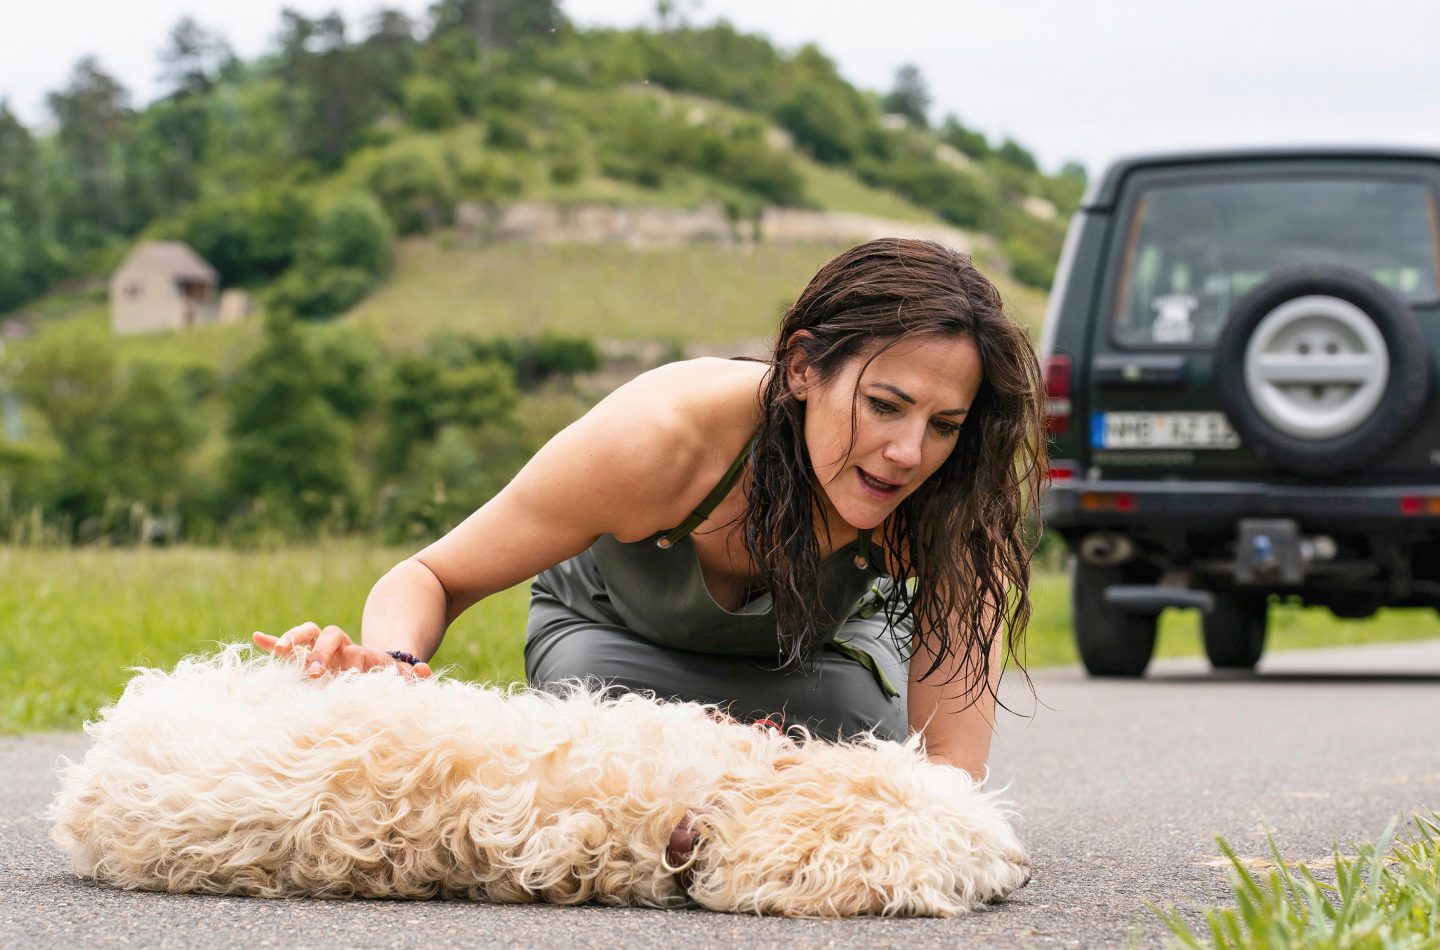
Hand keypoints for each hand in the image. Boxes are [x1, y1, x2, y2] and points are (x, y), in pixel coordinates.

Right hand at [252, 622, 432, 679]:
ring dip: (293, 640)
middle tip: (315, 673)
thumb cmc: (386, 678)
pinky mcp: (307, 655)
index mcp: (363, 656)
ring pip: (308, 635)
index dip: (352, 663)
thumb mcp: (403, 677)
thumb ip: (414, 676)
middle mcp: (341, 649)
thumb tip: (426, 672)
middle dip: (321, 653)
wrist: (376, 665)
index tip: (349, 675)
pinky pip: (287, 645)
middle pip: (330, 639)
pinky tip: (256, 637)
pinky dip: (272, 641)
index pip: (356, 654)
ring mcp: (322, 650)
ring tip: (279, 650)